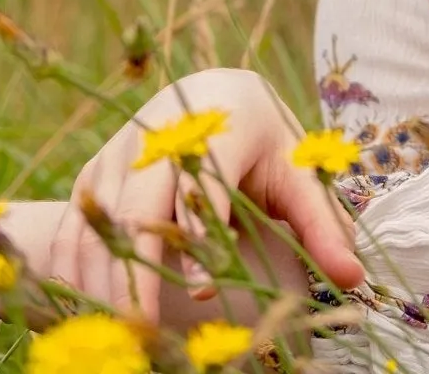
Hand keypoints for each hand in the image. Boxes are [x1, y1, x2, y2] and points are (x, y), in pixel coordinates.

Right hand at [45, 68, 363, 319]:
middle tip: (144, 331)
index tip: (204, 293)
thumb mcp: (300, 176)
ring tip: (120, 334)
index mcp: (219, 124)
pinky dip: (76, 271)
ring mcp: (119, 151)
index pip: (204, 182)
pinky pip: (75, 226)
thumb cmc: (264, 143)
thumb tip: (354, 278)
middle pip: (138, 205)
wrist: (214, 95)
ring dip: (103, 278)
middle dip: (138, 270)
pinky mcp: (94, 173)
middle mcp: (158, 132)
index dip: (201, 236)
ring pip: (101, 220)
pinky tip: (90, 313)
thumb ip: (322, 225)